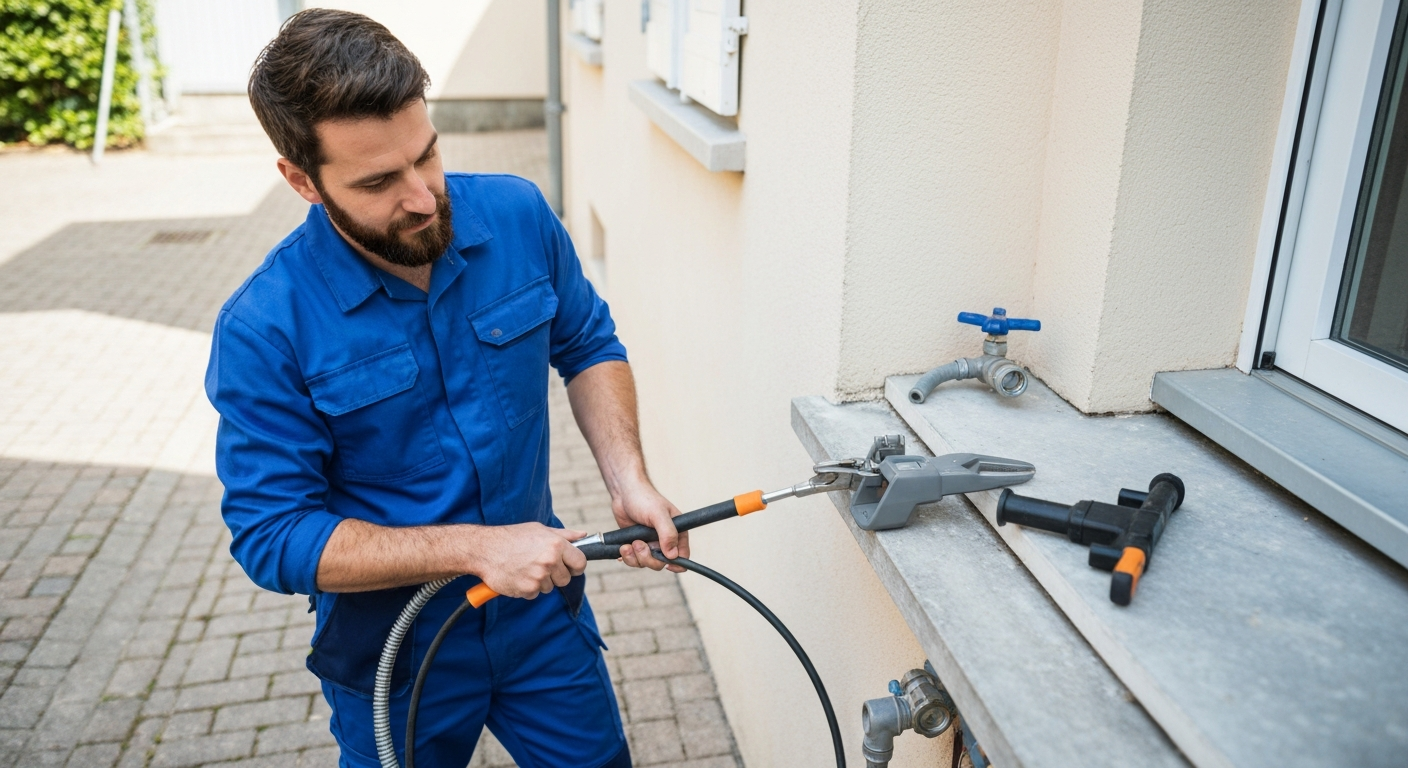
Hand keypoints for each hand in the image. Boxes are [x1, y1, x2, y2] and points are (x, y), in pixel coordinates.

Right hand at [470, 523, 586, 598]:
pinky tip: (518, 575)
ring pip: (550, 588)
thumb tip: (583, 536)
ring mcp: (539, 577)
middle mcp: (550, 561)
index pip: (581, 563)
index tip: (569, 566)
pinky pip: (535, 594)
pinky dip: (527, 588)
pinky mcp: (528, 589)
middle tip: (540, 565)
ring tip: (526, 568)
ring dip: (540, 582)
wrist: (484, 549)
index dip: (575, 566)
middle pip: (566, 579)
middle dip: (556, 575)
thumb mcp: (539, 530)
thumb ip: (564, 535)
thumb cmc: (512, 537)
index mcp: (556, 545)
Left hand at [612, 479, 689, 572]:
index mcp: (677, 533)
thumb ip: (667, 533)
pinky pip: (634, 560)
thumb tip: (673, 555)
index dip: (676, 564)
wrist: (624, 493)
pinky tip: (623, 548)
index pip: (682, 556)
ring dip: (634, 557)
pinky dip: (627, 557)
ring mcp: (650, 543)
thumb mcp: (658, 514)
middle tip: (637, 543)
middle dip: (647, 557)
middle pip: (660, 563)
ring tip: (626, 545)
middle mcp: (664, 541)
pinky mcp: (636, 544)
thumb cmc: (644, 499)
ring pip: (645, 563)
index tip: (666, 564)